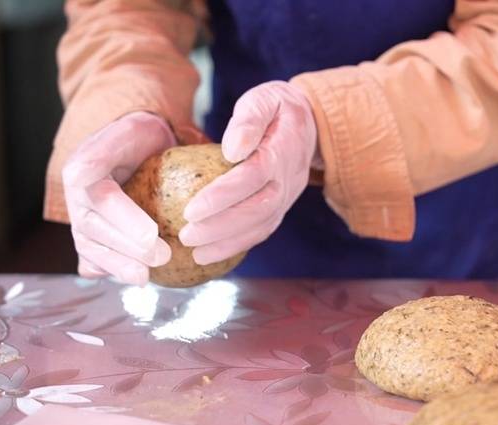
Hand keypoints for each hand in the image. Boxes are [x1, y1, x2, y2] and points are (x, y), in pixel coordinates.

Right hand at [63, 111, 174, 284]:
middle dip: (126, 248)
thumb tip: (82, 174)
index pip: (102, 198)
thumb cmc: (138, 138)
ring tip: (144, 278)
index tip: (151, 235)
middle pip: (95, 228)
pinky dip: (106, 270)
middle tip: (162, 257)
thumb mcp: (129, 131)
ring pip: (90, 248)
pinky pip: (92, 259)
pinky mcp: (91, 236)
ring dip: (116, 265)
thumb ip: (107, 149)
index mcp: (82, 170)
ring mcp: (81, 219)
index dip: (124, 219)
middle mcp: (77, 198)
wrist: (138, 144)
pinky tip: (129, 278)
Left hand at [179, 81, 316, 264]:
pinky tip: (211, 253)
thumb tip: (232, 148)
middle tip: (186, 235)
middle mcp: (289, 178)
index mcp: (284, 149)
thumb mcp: (264, 99)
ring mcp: (289, 195)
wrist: (310, 123)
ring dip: (229, 242)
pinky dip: (238, 245)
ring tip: (195, 252)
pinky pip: (263, 230)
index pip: (254, 176)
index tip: (191, 210)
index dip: (224, 195)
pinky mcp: (283, 206)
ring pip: (263, 225)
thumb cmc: (277, 108)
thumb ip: (248, 120)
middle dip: (221, 226)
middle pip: (259, 208)